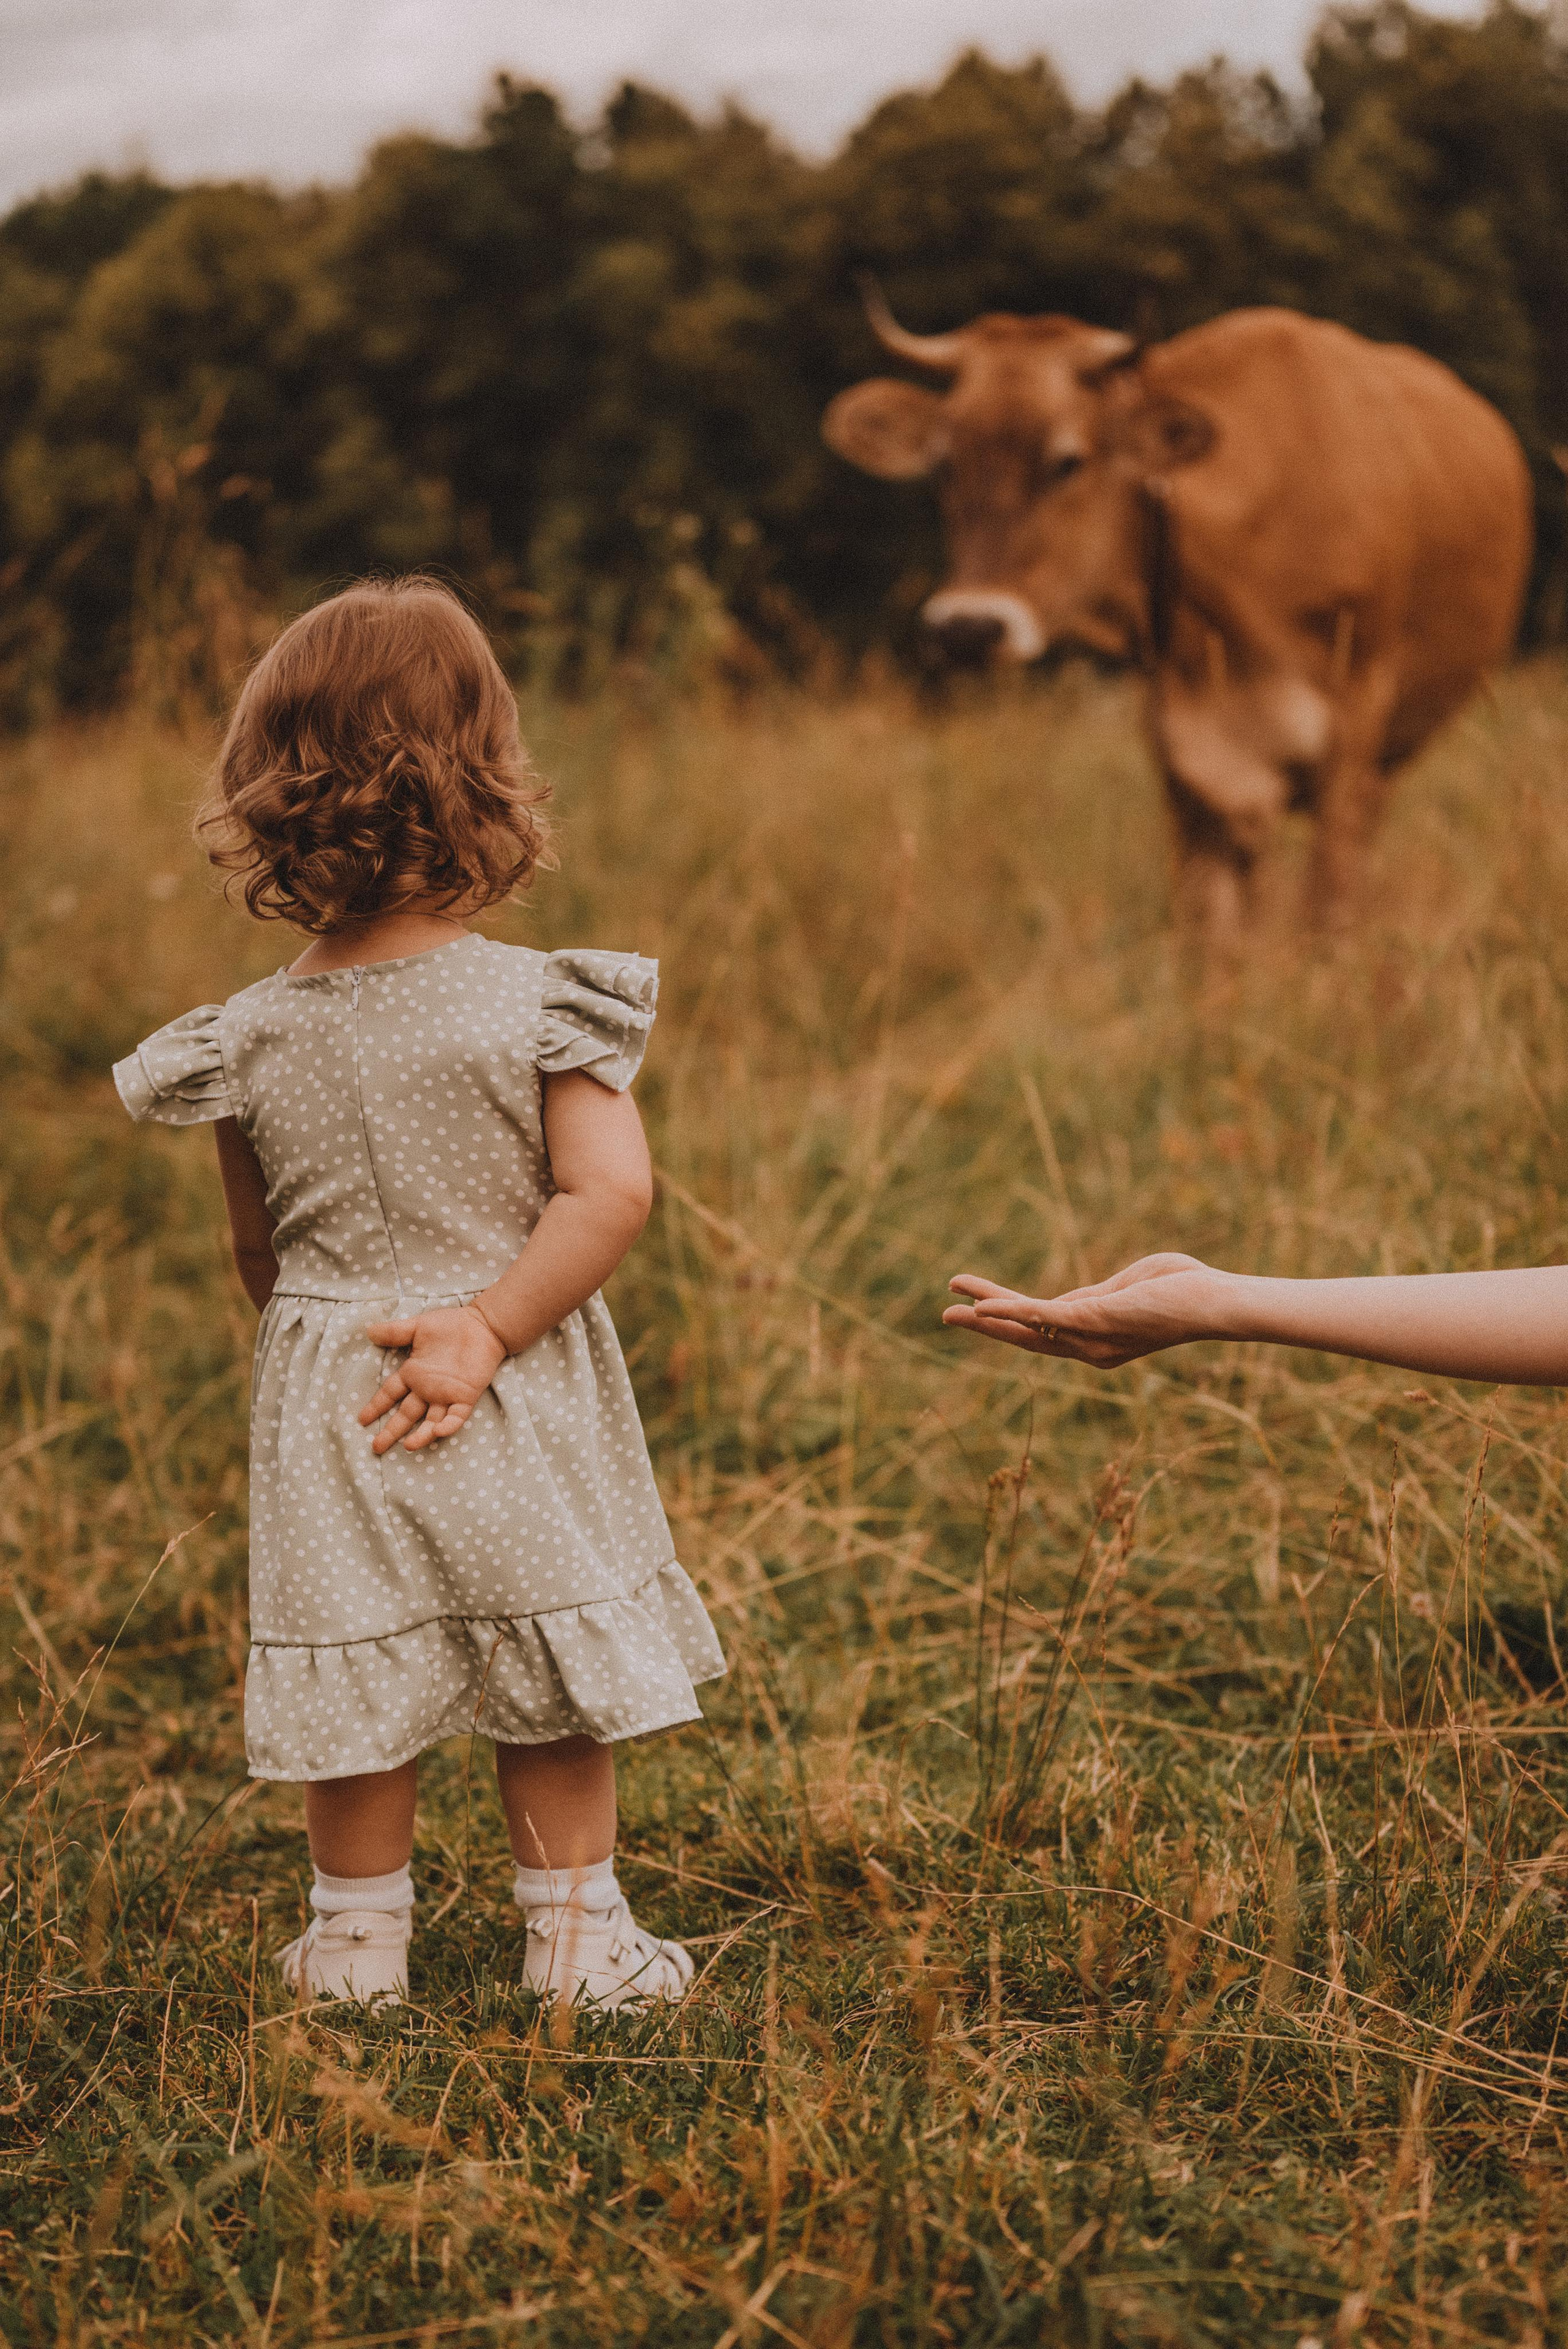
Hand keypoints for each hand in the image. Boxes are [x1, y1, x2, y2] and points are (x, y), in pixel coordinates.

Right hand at [360, 1306, 506, 1452]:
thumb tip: (369, 1331)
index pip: (390, 1393)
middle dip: (391, 1430)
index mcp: (414, 1373)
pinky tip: (439, 1432)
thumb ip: (394, 1332)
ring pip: (431, 1421)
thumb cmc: (452, 1325)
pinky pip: (456, 1416)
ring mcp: (446, 1395)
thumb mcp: (418, 1327)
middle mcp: (427, 1388)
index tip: (362, 1420)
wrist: (484, 1325)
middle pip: (406, 1414)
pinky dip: (448, 1425)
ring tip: (407, 1447)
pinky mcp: (465, 1396)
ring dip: (421, 1435)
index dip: (376, 1406)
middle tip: (376, 1447)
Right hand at [942, 1255, 1224, 1367]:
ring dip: (985, 1318)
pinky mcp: (1091, 1322)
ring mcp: (1088, 1338)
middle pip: (1024, 1337)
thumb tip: (1077, 1300)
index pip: (1042, 1330)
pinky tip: (983, 1306)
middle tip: (947, 1315)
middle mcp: (1088, 1349)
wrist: (1213, 1301)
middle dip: (984, 1325)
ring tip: (951, 1310)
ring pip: (1025, 1330)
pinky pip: (1041, 1318)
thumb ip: (1097, 1296)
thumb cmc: (1183, 1288)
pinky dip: (1009, 1311)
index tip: (979, 1304)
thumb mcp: (1128, 1290)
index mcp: (1095, 1340)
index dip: (1008, 1317)